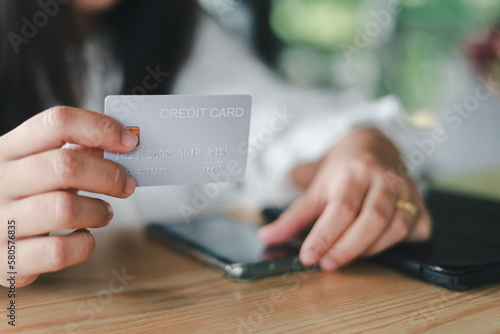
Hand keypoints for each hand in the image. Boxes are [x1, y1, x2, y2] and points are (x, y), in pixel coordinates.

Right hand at [0, 106, 137, 286]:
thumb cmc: (19, 196)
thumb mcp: (34, 165)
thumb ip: (71, 153)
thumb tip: (118, 144)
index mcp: (7, 149)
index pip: (57, 122)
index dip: (100, 128)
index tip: (128, 141)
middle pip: (66, 166)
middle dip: (109, 175)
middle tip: (126, 184)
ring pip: (64, 209)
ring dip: (98, 211)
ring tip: (104, 213)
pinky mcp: (7, 261)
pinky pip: (58, 252)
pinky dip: (83, 245)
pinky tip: (83, 237)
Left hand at [259, 129, 431, 270]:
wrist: (373, 146)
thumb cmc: (342, 172)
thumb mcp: (315, 189)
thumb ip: (293, 217)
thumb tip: (267, 238)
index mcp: (353, 172)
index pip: (341, 209)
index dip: (325, 236)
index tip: (308, 257)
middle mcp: (383, 179)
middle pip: (371, 220)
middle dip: (348, 248)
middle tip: (327, 264)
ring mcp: (407, 190)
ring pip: (396, 227)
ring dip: (371, 250)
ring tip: (348, 256)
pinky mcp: (422, 203)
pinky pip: (419, 230)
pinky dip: (402, 244)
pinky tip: (381, 245)